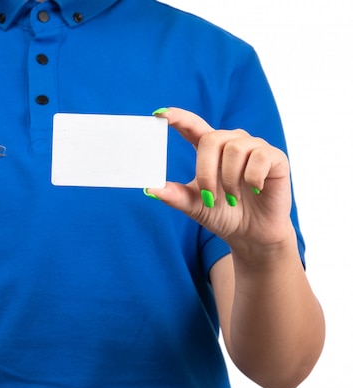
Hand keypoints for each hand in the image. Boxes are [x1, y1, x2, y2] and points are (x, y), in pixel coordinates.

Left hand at [146, 107, 292, 247]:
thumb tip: (150, 189)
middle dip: (206, 170)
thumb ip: (174, 195)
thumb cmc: (221, 214)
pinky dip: (252, 178)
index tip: (160, 114)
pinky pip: (260, 157)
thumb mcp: (194, 206)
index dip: (178, 117)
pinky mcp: (275, 157)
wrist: (251, 234)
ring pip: (235, 148)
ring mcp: (254, 148)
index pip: (192, 126)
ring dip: (229, 179)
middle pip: (211, 139)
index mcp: (209, 149)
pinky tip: (254, 190)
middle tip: (210, 196)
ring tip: (233, 198)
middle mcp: (231, 142)